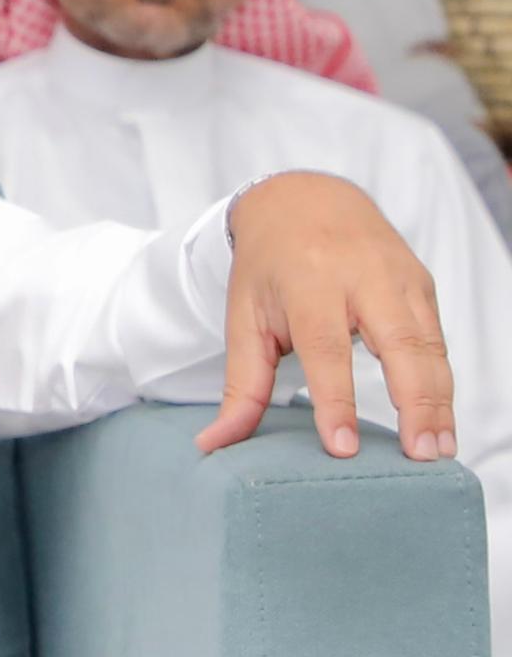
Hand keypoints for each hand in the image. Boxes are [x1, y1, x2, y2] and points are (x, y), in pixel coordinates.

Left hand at [205, 169, 456, 462]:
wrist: (307, 198)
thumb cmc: (269, 267)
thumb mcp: (242, 316)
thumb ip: (240, 383)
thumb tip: (212, 443)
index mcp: (309, 283)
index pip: (325, 349)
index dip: (334, 399)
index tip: (343, 448)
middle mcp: (362, 278)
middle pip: (399, 345)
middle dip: (414, 404)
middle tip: (420, 458)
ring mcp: (401, 278)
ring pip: (430, 346)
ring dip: (440, 402)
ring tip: (439, 452)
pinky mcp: (423, 285)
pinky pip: (438, 340)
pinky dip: (443, 383)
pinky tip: (442, 422)